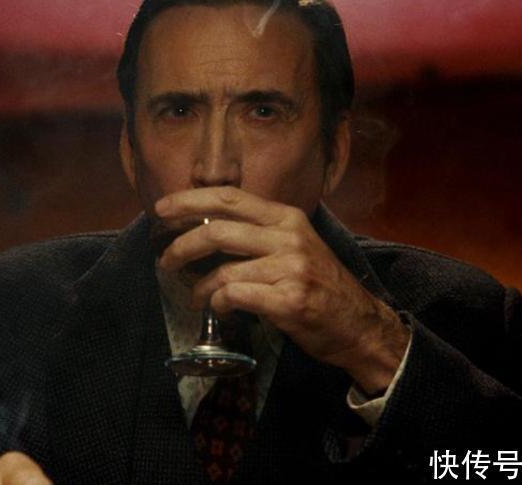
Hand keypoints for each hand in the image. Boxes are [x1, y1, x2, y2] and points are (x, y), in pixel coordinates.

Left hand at [155, 187, 408, 393]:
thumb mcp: (295, 247)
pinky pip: (235, 296)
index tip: (161, 209)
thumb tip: (206, 230)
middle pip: (218, 231)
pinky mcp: (289, 300)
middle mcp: (289, 237)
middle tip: (166, 261)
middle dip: (181, 246)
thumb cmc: (321, 287)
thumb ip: (259, 235)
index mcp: (287, 218)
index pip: (230, 197)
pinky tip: (220, 310)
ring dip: (198, 288)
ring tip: (194, 298)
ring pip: (222, 270)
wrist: (359, 325)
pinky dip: (218, 304)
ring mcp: (290, 269)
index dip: (190, 200)